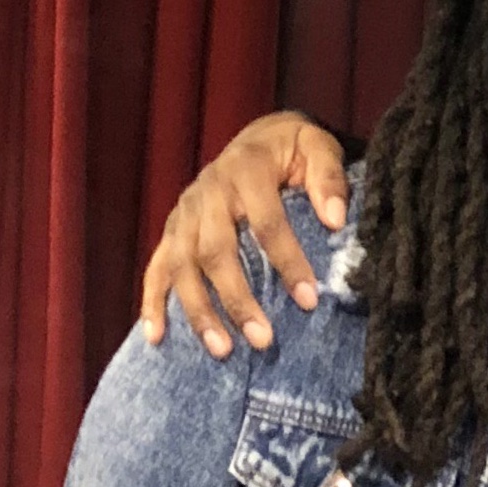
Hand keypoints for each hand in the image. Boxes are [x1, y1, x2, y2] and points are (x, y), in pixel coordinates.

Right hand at [139, 112, 348, 358]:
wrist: (259, 136)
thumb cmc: (293, 149)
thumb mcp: (317, 147)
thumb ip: (329, 178)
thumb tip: (336, 219)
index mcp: (246, 170)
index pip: (267, 222)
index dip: (288, 261)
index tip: (310, 299)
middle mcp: (208, 193)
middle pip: (216, 252)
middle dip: (238, 299)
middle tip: (263, 339)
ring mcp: (184, 214)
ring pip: (182, 266)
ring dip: (199, 311)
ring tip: (222, 350)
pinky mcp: (171, 230)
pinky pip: (155, 268)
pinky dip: (152, 303)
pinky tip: (156, 338)